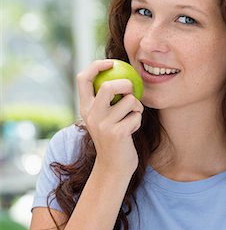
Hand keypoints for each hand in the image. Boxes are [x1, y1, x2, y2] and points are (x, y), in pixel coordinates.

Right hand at [77, 59, 143, 176]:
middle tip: (131, 90)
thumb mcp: (104, 118)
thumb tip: (120, 73)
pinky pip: (136, 116)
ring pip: (128, 101)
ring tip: (133, 115)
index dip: (96, 66)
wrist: (114, 167)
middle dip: (125, 85)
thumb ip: (106, 100)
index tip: (110, 62)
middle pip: (108, 87)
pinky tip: (132, 129)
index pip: (83, 79)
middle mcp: (91, 115)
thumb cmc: (113, 138)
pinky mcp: (117, 134)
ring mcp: (103, 125)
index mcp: (85, 108)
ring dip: (136, 106)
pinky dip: (138, 120)